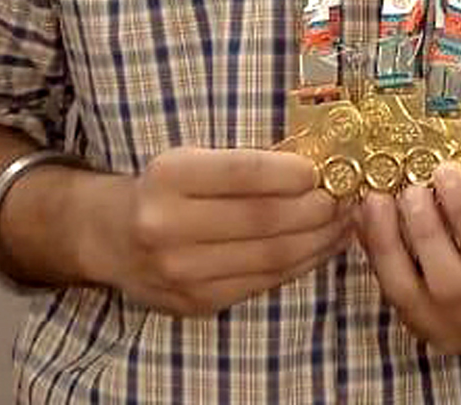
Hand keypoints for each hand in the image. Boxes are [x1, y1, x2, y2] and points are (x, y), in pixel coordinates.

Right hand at [82, 147, 351, 315]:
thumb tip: (319, 166)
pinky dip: (302, 263)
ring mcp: (182, 273)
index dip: (290, 173)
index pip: (243, 173)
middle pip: (264, 219)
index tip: (321, 169)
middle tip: (349, 195)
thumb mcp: (192, 157)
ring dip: (320, 239)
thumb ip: (245, 163)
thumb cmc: (166, 186)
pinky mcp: (198, 302)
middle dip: (318, 207)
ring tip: (346, 221)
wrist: (111, 236)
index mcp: (169, 177)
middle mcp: (169, 227)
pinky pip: (264, 282)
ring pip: (271, 257)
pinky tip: (322, 246)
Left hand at [354, 162, 460, 357]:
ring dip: (387, 243)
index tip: (446, 172)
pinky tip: (364, 221)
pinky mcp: (418, 330)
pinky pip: (389, 293)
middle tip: (411, 190)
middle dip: (424, 232)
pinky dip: (374, 254)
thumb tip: (459, 173)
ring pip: (406, 294)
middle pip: (448, 283)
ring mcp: (446, 334)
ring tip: (376, 200)